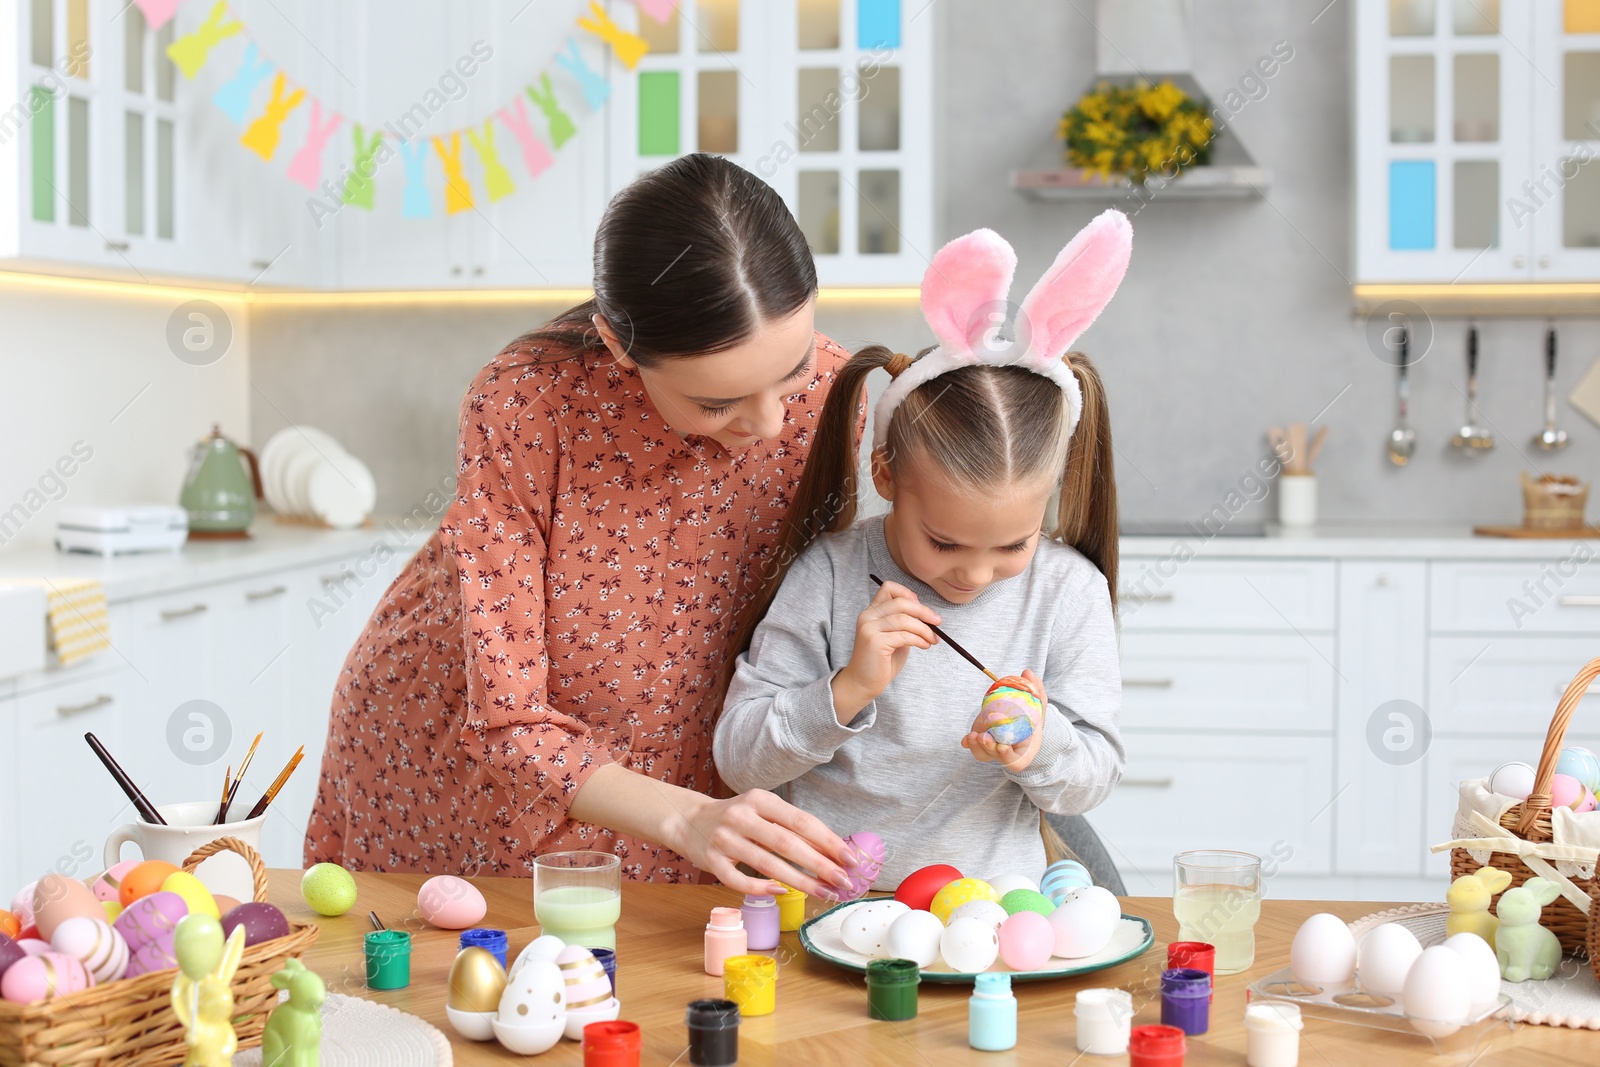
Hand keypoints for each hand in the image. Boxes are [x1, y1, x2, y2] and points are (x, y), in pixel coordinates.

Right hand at [666, 788, 856, 900]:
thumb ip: (789, 826)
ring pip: (767, 864)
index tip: (850, 858)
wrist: (687, 820)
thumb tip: (831, 851)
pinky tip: (781, 891)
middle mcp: (741, 816)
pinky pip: (737, 880)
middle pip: (787, 843)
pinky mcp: (710, 860)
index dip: (827, 840)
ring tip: (825, 893)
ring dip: (800, 881)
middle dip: (820, 864)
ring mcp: (724, 839)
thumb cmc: (736, 818)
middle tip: (844, 881)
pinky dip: (761, 887)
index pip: (800, 821)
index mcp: (760, 799)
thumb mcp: (761, 810)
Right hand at [831, 580, 941, 719]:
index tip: (921, 608)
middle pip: (901, 603)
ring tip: (932, 639)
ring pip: (904, 620)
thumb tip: (927, 614)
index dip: (908, 594)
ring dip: (924, 629)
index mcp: (872, 612)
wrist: (863, 683)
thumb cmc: (881, 661)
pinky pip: (904, 636)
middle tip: (938, 622)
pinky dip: (920, 640)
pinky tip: (925, 645)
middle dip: (924, 612)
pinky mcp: (875, 642)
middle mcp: (868, 616)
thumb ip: (904, 623)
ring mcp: (869, 628)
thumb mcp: (894, 636)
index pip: (889, 588)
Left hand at [962, 669, 1044, 771]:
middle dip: (989, 749)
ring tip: (972, 735)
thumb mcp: (1037, 702)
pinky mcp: (982, 742)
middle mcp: (1008, 752)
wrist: (1020, 717)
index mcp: (1026, 749)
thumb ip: (1035, 689)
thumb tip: (1027, 673)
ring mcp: (994, 748)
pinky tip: (966, 738)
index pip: (1017, 762)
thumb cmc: (1032, 713)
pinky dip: (969, 743)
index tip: (1002, 746)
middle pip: (997, 757)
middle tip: (983, 737)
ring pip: (983, 754)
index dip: (1008, 757)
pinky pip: (974, 747)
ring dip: (976, 747)